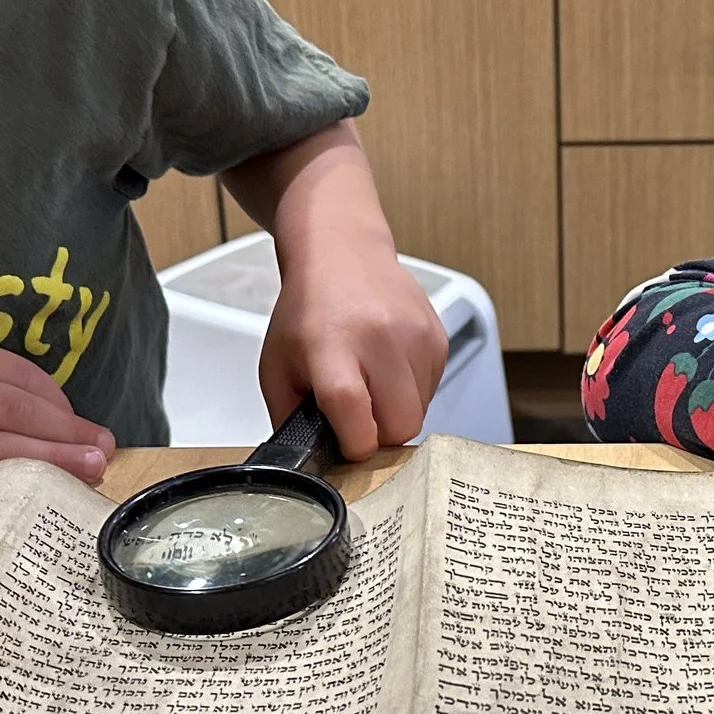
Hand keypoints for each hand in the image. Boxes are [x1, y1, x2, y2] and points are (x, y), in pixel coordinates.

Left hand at [260, 251, 447, 458]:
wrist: (344, 253)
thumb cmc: (308, 309)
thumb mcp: (276, 363)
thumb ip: (288, 415)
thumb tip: (309, 460)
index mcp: (332, 348)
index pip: (355, 415)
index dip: (354, 444)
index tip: (345, 444)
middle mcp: (379, 340)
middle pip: (400, 426)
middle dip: (380, 435)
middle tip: (359, 417)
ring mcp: (414, 337)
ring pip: (421, 413)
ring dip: (397, 412)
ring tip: (372, 384)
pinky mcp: (438, 338)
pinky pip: (433, 390)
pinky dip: (412, 391)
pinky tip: (388, 368)